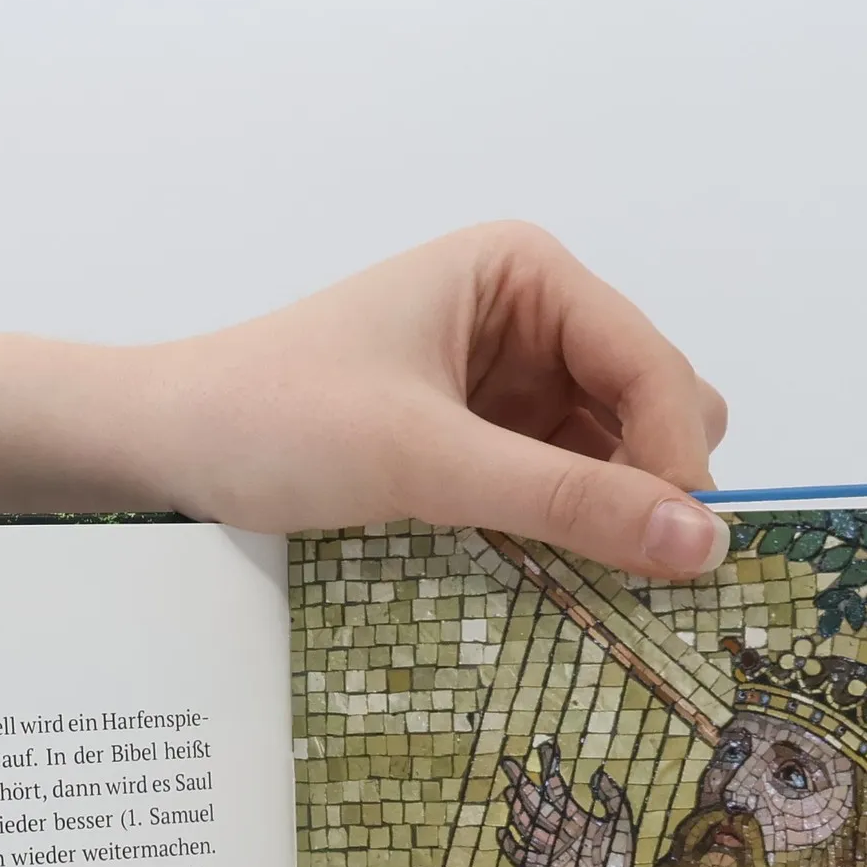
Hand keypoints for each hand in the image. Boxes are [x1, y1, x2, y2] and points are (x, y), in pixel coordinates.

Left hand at [142, 222, 729, 578]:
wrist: (165, 445)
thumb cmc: (276, 421)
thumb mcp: (426, 461)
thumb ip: (564, 501)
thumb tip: (701, 545)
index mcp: (525, 275)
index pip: (651, 365)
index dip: (677, 461)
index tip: (688, 559)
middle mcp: (529, 319)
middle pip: (650, 409)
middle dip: (651, 489)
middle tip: (638, 583)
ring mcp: (506, 386)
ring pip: (611, 459)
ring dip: (610, 521)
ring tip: (594, 592)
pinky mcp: (477, 445)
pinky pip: (557, 491)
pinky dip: (567, 535)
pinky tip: (554, 581)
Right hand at [499, 741, 633, 866]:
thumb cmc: (617, 863)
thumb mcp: (622, 826)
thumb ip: (613, 800)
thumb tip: (598, 774)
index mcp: (577, 819)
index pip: (558, 789)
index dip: (549, 768)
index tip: (543, 749)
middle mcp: (560, 831)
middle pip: (537, 803)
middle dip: (522, 783)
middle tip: (508, 763)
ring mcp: (552, 849)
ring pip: (528, 824)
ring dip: (517, 808)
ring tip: (507, 790)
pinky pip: (523, 855)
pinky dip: (511, 846)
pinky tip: (501, 832)